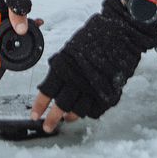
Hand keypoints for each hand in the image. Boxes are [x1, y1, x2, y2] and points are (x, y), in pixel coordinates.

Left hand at [32, 0, 156, 131]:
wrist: (122, 30)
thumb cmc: (96, 35)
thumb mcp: (72, 48)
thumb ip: (62, 67)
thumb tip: (52, 84)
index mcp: (65, 66)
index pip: (47, 90)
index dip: (40, 105)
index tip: (34, 115)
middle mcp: (78, 79)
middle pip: (61, 105)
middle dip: (52, 119)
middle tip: (48, 127)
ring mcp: (94, 87)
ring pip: (79, 110)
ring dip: (71, 116)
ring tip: (67, 118)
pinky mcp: (108, 92)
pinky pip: (96, 110)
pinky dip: (89, 112)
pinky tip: (85, 110)